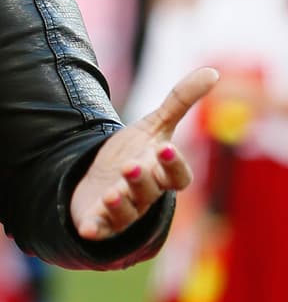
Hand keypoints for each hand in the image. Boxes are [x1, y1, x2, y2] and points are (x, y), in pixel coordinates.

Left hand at [70, 66, 218, 240]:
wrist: (101, 180)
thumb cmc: (135, 154)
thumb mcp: (154, 126)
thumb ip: (180, 102)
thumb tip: (212, 71)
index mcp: (161, 173)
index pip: (177, 175)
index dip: (174, 165)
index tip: (166, 147)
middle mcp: (146, 195)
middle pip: (149, 192)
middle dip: (141, 180)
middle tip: (131, 166)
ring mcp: (123, 211)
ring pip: (126, 212)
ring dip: (120, 204)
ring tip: (111, 193)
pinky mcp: (100, 223)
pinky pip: (100, 230)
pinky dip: (95, 230)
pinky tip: (87, 229)